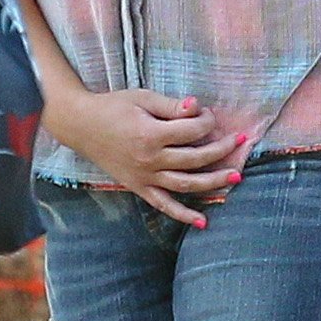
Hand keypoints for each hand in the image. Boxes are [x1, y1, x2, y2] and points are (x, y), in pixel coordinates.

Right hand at [62, 89, 245, 227]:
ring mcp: (144, 177)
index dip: (207, 121)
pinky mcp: (139, 187)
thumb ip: (172, 106)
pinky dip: (183, 215)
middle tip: (240, 141)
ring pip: (186, 185)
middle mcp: (150, 159)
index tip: (209, 114)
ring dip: (214, 183)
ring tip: (236, 177)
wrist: (81, 125)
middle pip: (195, 159)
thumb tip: (198, 107)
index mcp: (151, 134)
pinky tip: (203, 222)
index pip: (192, 131)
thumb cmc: (113, 107)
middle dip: (222, 149)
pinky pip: (164, 205)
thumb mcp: (143, 98)